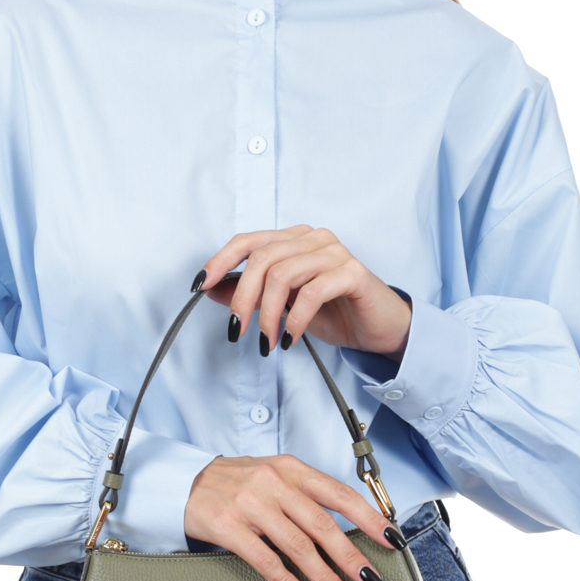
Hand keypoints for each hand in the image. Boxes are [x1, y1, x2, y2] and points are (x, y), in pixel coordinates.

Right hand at [184, 454, 402, 580]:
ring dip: (325, 575)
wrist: (183, 482)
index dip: (369, 517)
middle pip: (323, 524)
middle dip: (352, 556)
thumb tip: (347, 529)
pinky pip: (266, 560)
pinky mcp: (228, 526)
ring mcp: (250, 504)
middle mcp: (273, 482)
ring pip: (298, 545)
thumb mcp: (274, 476)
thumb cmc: (235, 484)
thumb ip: (306, 495)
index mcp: (291, 468)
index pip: (339, 493)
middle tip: (371, 579)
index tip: (392, 539)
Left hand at [199, 226, 411, 356]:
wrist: (378, 328)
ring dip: (268, 314)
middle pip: (262, 258)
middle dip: (243, 298)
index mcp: (294, 240)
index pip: (249, 240)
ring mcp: (334, 252)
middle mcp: (313, 238)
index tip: (201, 285)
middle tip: (238, 329)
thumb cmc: (333, 313)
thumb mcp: (283, 306)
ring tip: (266, 341)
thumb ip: (250, 293)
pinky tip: (289, 338)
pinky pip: (312, 292)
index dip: (221, 260)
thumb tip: (211, 288)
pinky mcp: (352, 272)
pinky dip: (294, 319)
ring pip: (283, 274)